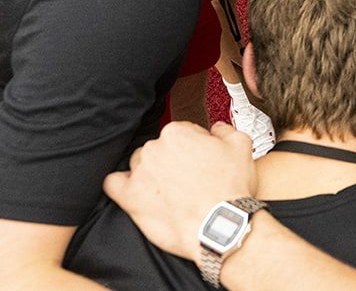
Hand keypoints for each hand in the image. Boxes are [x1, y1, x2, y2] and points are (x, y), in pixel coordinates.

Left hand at [104, 121, 256, 259]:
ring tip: (168, 191)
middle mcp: (155, 148)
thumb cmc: (231, 189)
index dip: (193, 147)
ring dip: (150, 174)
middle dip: (171, 160)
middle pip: (158, 148)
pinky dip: (121, 185)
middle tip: (187, 179)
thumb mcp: (241, 147)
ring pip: (138, 165)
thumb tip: (217, 129)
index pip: (180, 132)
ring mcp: (140, 173)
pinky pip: (113, 184)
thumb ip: (225, 130)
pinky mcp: (131, 198)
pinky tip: (133, 191)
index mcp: (177, 133)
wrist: (222, 227)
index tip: (199, 161)